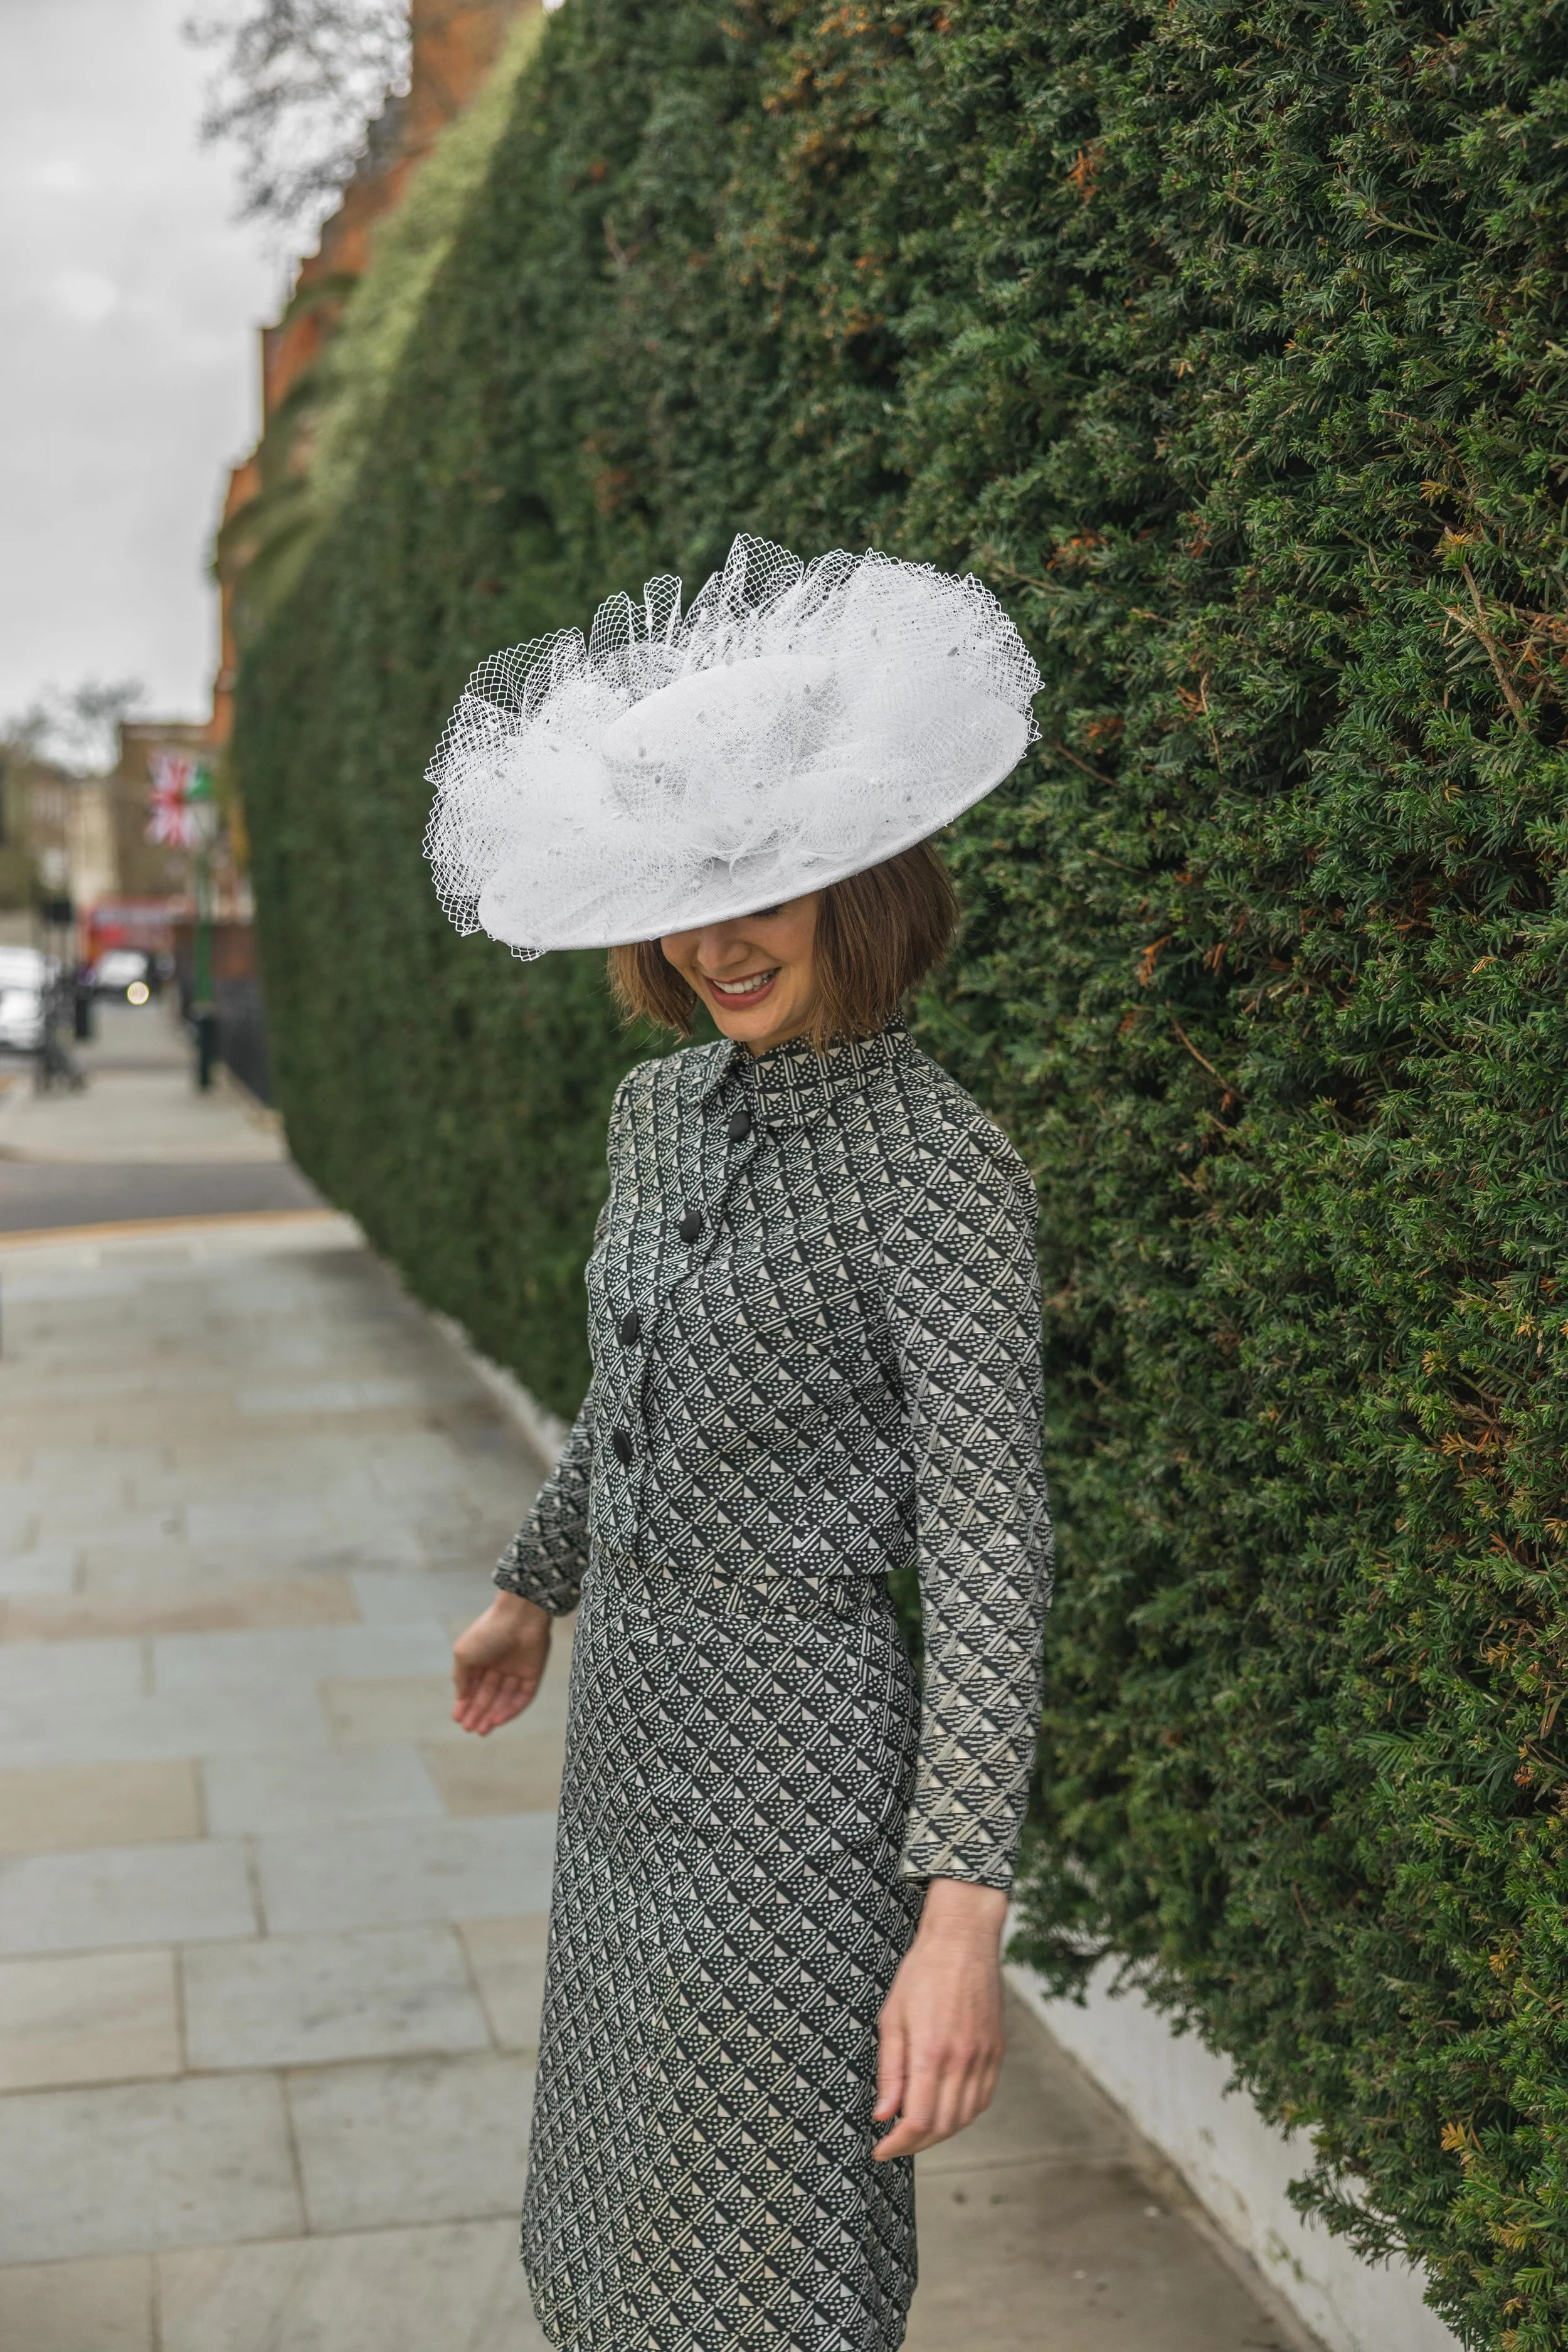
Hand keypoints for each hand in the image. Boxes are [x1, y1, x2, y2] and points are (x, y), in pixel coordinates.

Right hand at [452, 1591, 551, 1734]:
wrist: (519, 1616)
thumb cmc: (488, 1632)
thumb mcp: (464, 1654)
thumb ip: (460, 1677)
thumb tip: (460, 1697)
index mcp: (481, 1656)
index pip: (473, 1685)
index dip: (465, 1703)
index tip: (458, 1719)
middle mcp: (499, 1664)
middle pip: (488, 1694)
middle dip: (478, 1712)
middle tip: (469, 1729)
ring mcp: (517, 1669)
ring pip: (504, 1698)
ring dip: (493, 1715)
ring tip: (481, 1730)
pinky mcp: (533, 1673)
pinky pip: (523, 1696)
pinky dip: (511, 1710)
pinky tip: (498, 1721)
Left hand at [873, 1877, 1007, 2158]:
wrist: (963, 1941)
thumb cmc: (922, 1973)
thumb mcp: (892, 2018)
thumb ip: (890, 2070)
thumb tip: (884, 2114)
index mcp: (932, 2052)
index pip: (919, 2120)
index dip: (898, 2143)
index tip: (881, 2149)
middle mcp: (963, 2060)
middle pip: (943, 2126)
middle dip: (916, 2143)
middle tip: (894, 2142)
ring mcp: (984, 2057)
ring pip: (966, 2117)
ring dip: (940, 2133)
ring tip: (917, 2130)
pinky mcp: (997, 2051)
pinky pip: (983, 2098)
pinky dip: (964, 2114)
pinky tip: (946, 2111)